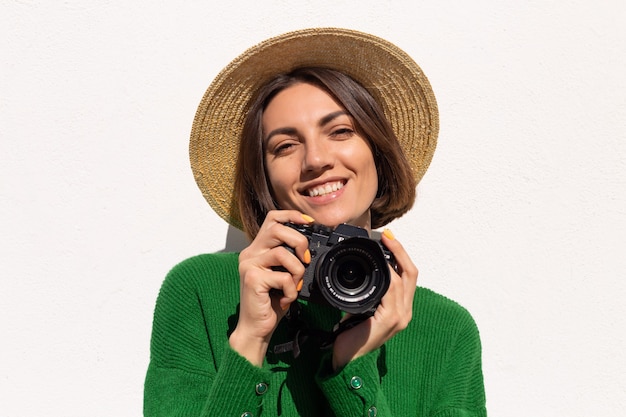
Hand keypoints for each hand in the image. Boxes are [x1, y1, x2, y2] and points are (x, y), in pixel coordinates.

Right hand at [229, 210, 312, 365]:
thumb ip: (289, 258)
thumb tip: (308, 248)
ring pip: (282, 254)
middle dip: (299, 242)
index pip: (272, 219)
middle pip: (277, 229)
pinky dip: (291, 290)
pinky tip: (286, 299)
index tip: (308, 223)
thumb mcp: (282, 275)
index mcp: (257, 249)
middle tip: (305, 259)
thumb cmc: (271, 302)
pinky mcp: (253, 279)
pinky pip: (283, 277)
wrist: (256, 328)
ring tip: (293, 286)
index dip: (291, 216)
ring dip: (297, 272)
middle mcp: (250, 253)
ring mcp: (249, 265)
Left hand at [331, 229, 417, 369]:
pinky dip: (387, 276)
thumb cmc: (351, 337)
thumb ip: (367, 295)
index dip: (401, 256)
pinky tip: (381, 266)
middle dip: (400, 251)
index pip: (408, 276)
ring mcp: (399, 317)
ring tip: (383, 245)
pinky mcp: (389, 320)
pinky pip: (391, 292)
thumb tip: (358, 275)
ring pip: (402, 280)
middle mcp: (404, 312)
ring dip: (393, 259)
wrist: (346, 361)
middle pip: (412, 274)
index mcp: (400, 308)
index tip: (388, 239)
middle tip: (388, 236)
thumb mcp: (361, 310)